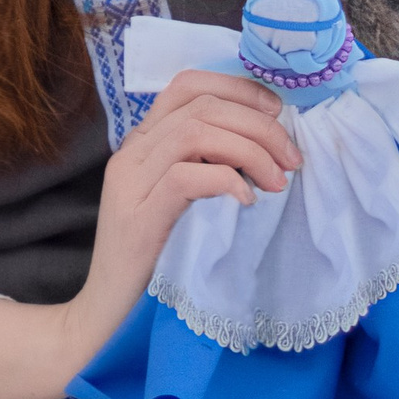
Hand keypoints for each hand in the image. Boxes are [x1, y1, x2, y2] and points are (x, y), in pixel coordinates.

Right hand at [57, 68, 294, 371]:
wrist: (106, 313)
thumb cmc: (154, 259)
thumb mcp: (181, 200)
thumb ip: (205, 164)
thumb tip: (266, 143)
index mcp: (142, 142)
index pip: (188, 85)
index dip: (238, 89)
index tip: (278, 113)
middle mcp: (131, 153)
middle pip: (200, 106)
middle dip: (258, 124)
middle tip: (292, 157)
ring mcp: (130, 183)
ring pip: (195, 133)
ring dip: (249, 150)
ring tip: (278, 181)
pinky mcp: (137, 217)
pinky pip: (185, 176)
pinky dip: (225, 180)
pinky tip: (247, 201)